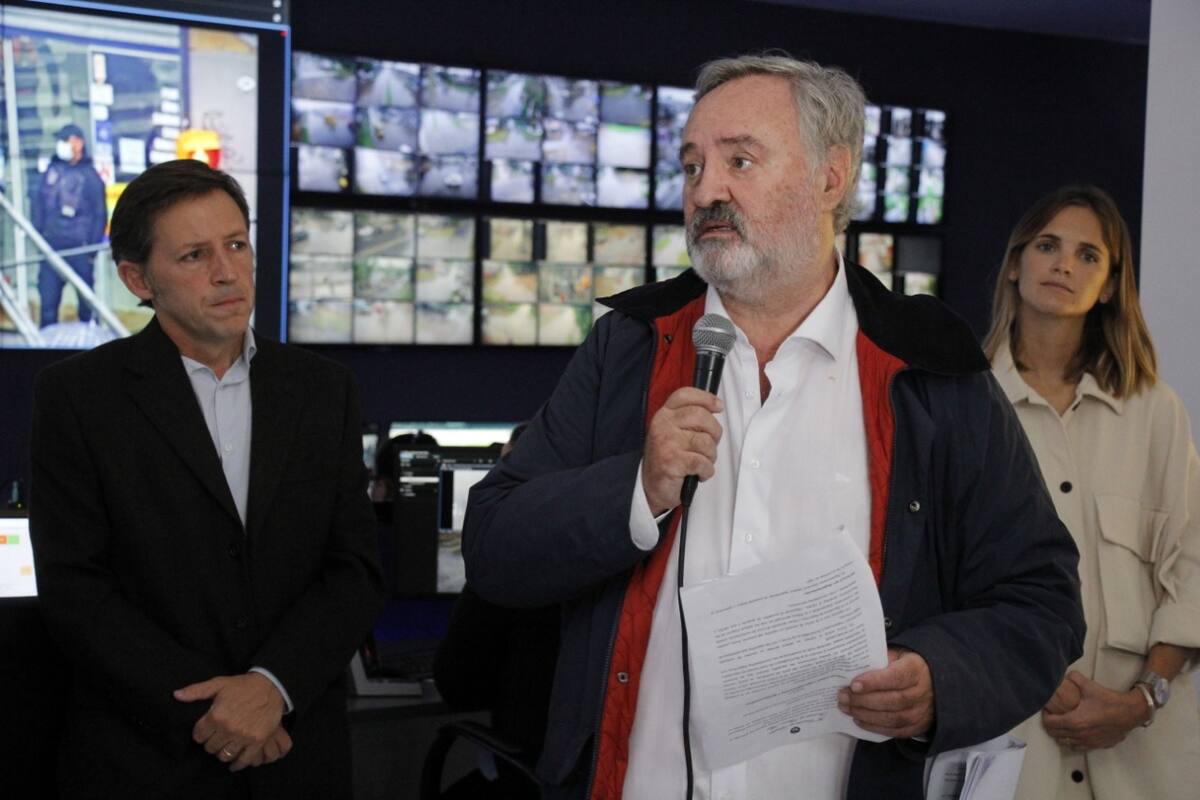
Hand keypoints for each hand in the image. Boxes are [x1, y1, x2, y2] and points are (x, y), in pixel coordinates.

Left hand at [174, 672, 284, 770]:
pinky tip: (234, 764)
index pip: (198, 736)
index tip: (205, 730)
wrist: (271, 686)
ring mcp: (243, 736)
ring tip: (225, 745)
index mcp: (216, 716)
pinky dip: (238, 764)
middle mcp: (228, 728)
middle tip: (216, 737)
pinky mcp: (257, 741)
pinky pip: (244, 760)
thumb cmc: (243, 685)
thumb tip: (176, 695)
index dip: (200, 733)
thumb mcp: (219, 683)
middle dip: (211, 742)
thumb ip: (196, 691)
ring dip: (222, 752)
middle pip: (210, 747)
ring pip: (224, 755)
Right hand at [642, 387, 723, 514]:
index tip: (718, 406)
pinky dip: (706, 470)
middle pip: (701, 415)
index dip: (706, 398)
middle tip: (710, 444)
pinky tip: (699, 473)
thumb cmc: (667, 458)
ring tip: (701, 462)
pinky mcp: (672, 461)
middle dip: (714, 432)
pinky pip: (703, 462)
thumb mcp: (672, 432)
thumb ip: (688, 419)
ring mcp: (667, 443)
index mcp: (664, 415)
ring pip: (706, 441)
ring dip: (710, 456)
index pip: (685, 395)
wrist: (651, 486)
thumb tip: (715, 407)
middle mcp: (663, 425)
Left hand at [838, 648, 934, 738]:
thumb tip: (852, 666)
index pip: (896, 677)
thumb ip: (879, 659)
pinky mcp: (918, 726)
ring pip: (892, 718)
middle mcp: (922, 692)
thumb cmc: (906, 666)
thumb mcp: (897, 655)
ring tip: (847, 708)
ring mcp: (921, 712)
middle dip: (864, 700)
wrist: (932, 683)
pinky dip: (875, 727)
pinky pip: (895, 730)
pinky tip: (859, 720)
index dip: (874, 682)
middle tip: (843, 697)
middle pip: (892, 700)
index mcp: (916, 669)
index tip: (854, 685)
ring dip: (866, 715)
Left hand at [1041, 671, 1147, 751]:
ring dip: (1060, 735)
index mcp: (1075, 721)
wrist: (1131, 712)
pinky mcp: (1098, 745)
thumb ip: (1074, 678)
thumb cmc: (1111, 701)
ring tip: (1062, 725)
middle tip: (1052, 716)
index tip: (1047, 709)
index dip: (1045, 715)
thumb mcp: (1090, 686)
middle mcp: (1080, 734)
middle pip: (1055, 734)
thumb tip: (1066, 674)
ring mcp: (1089, 742)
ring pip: (1066, 743)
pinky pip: (1079, 747)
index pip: (1050, 723)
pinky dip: (1073, 742)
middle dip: (1050, 725)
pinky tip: (1075, 734)